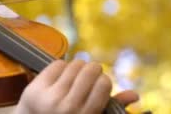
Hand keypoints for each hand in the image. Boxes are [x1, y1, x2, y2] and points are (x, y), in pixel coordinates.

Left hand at [14, 60, 138, 113]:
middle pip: (90, 70)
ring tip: (75, 75)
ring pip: (74, 65)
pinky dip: (62, 67)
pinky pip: (57, 64)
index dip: (103, 79)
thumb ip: (111, 106)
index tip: (99, 83)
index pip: (103, 84)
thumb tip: (135, 95)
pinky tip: (61, 76)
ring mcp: (50, 98)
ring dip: (78, 66)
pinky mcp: (35, 89)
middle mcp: (68, 108)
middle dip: (92, 69)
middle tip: (89, 74)